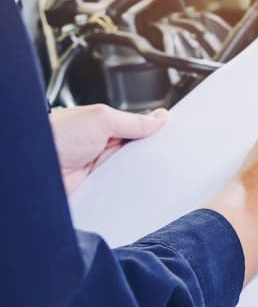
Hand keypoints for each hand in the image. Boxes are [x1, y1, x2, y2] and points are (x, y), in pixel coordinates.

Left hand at [50, 104, 168, 194]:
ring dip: (140, 172)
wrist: (32, 171)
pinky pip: (121, 188)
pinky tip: (138, 186)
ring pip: (132, 170)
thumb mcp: (101, 119)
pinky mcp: (98, 187)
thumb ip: (133, 120)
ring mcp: (100, 168)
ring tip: (154, 170)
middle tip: (168, 153)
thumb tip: (159, 117)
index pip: (138, 126)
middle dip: (151, 152)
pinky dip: (129, 188)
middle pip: (138, 149)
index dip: (155, 130)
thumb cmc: (55, 136)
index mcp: (104, 125)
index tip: (175, 133)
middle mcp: (102, 146)